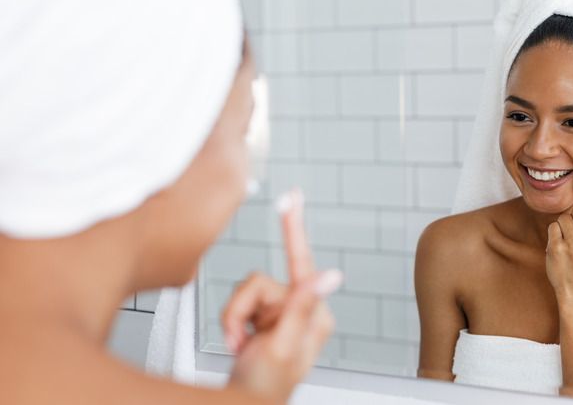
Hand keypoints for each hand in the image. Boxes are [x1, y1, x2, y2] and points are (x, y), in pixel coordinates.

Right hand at [222, 188, 341, 404]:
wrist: (246, 403)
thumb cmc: (266, 388)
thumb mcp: (283, 345)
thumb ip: (303, 306)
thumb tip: (333, 275)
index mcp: (314, 314)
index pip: (302, 261)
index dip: (294, 227)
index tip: (292, 196)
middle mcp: (301, 309)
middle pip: (258, 282)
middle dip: (240, 310)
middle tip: (239, 338)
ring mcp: (283, 313)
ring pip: (245, 292)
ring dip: (234, 319)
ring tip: (240, 344)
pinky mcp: (266, 317)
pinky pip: (239, 302)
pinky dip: (231, 322)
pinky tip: (239, 342)